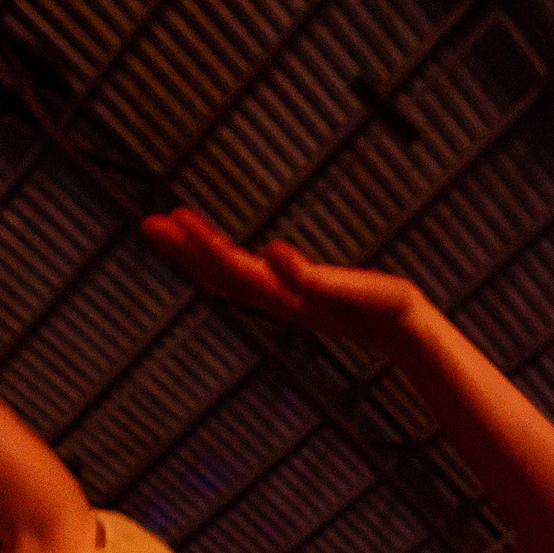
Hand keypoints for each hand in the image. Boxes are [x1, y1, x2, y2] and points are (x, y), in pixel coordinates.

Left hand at [140, 208, 424, 352]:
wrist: (406, 335)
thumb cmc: (383, 310)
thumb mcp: (351, 289)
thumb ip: (311, 277)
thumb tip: (271, 253)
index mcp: (282, 294)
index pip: (229, 267)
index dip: (199, 243)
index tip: (172, 217)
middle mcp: (275, 297)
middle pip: (217, 273)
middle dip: (182, 249)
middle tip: (147, 223)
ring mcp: (284, 297)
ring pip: (229, 275)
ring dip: (197, 254)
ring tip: (170, 228)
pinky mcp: (297, 293)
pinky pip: (249, 275)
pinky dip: (225, 260)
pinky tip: (219, 250)